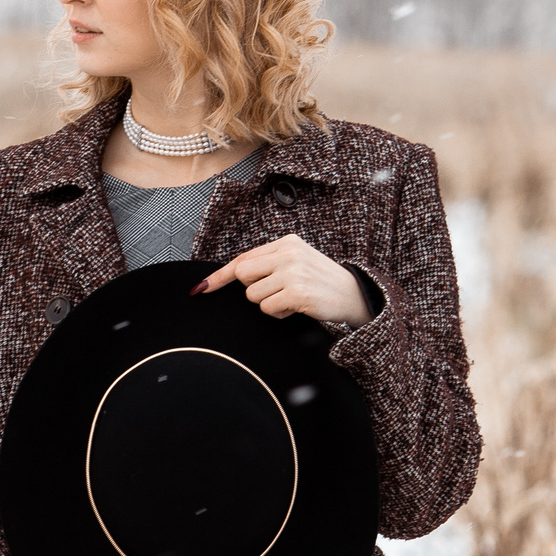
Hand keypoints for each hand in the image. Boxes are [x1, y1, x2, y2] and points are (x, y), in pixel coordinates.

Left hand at [195, 234, 371, 325]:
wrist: (356, 295)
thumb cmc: (320, 282)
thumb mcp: (296, 263)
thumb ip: (268, 264)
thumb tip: (231, 276)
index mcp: (286, 243)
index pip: (243, 259)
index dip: (220, 276)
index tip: (200, 289)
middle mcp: (288, 253)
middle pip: (243, 275)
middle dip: (254, 289)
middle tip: (277, 291)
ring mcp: (293, 272)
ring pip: (253, 296)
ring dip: (269, 303)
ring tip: (293, 298)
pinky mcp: (297, 292)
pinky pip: (268, 309)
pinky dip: (280, 313)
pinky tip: (298, 307)